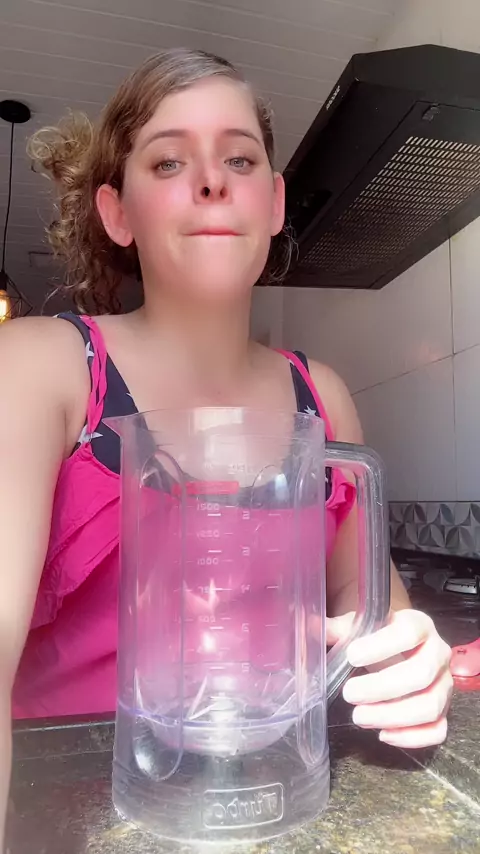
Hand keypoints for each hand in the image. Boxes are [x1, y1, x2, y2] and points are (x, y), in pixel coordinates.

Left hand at [326, 609, 453, 748]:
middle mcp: (438, 653)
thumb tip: (310, 627)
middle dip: (382, 687)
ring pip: (430, 705)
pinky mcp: (443, 711)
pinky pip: (437, 730)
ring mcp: (444, 684)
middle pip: (421, 674)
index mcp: (420, 625)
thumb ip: (340, 629)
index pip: (409, 632)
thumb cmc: (377, 636)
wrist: (401, 647)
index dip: (381, 646)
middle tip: (349, 693)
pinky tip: (383, 734)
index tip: (351, 656)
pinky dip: (411, 737)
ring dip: (392, 715)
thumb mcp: (360, 627)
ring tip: (358, 717)